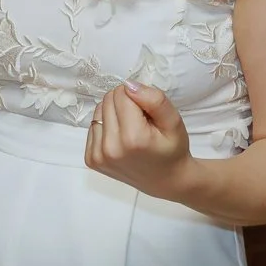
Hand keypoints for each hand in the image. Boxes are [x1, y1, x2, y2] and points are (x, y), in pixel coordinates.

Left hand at [85, 81, 191, 198]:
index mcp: (132, 138)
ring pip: (98, 110)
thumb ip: (154, 100)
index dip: (137, 97)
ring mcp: (98, 155)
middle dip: (125, 103)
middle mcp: (110, 148)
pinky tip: (120, 138)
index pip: (122, 93)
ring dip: (114, 113)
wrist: (166, 180)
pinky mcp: (91, 159)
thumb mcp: (173, 121)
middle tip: (141, 120)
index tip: (148, 112)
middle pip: (108, 100)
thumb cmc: (172, 149)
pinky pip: (93, 126)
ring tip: (131, 129)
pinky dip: (106, 126)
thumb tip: (129, 85)